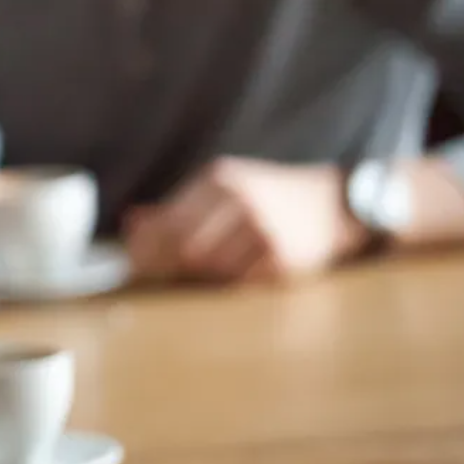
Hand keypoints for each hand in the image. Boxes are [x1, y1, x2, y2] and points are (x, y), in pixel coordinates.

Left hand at [124, 158, 368, 284]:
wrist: (333, 203)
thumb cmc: (269, 196)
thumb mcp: (223, 187)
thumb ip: (176, 206)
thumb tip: (130, 222)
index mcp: (220, 179)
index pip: (167, 223)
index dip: (144, 250)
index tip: (132, 266)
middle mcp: (241, 200)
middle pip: (185, 250)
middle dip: (167, 269)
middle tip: (161, 279)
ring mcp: (264, 229)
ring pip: (211, 270)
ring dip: (202, 277)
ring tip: (209, 272)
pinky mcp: (282, 258)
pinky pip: (240, 283)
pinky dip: (231, 283)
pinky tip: (238, 273)